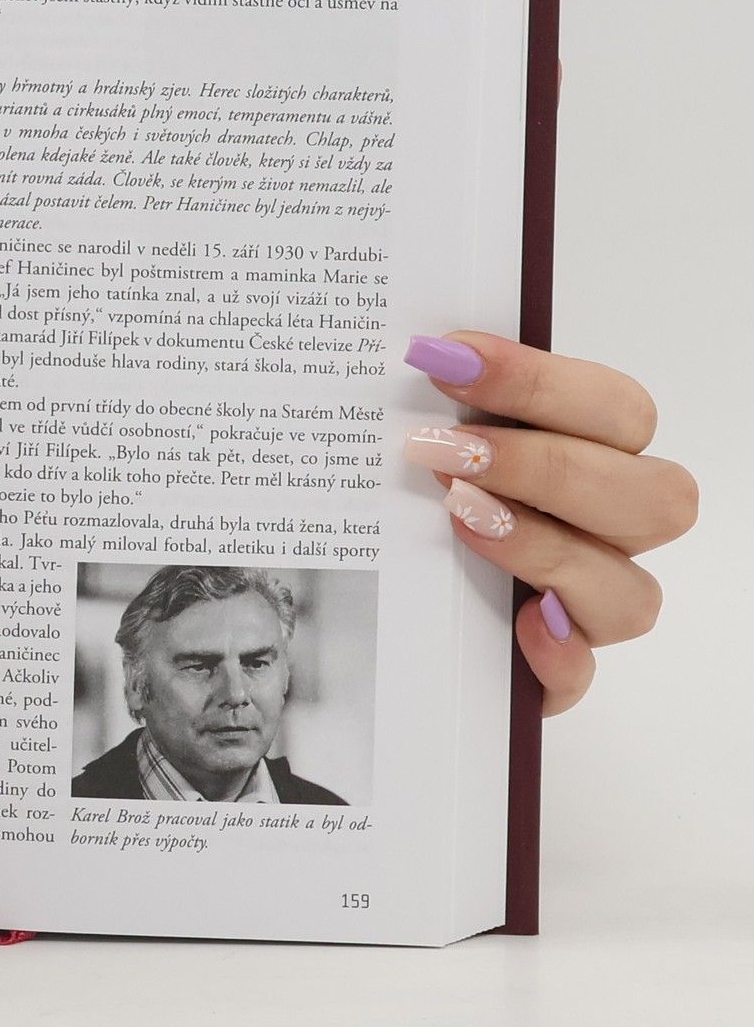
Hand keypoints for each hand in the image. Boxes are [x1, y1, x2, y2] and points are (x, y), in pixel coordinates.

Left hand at [403, 332, 696, 715]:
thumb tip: (418, 352)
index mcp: (593, 458)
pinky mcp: (554, 674)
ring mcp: (588, 608)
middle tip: (443, 449)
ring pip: (631, 592)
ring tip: (458, 519)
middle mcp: (608, 533)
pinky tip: (513, 624)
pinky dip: (555, 653)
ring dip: (545, 547)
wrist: (374, 612)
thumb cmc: (412, 501)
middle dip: (546, 465)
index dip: (536, 379)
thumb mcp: (426, 446)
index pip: (614, 409)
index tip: (444, 355)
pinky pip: (581, 674)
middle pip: (652, 496)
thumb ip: (443, 406)